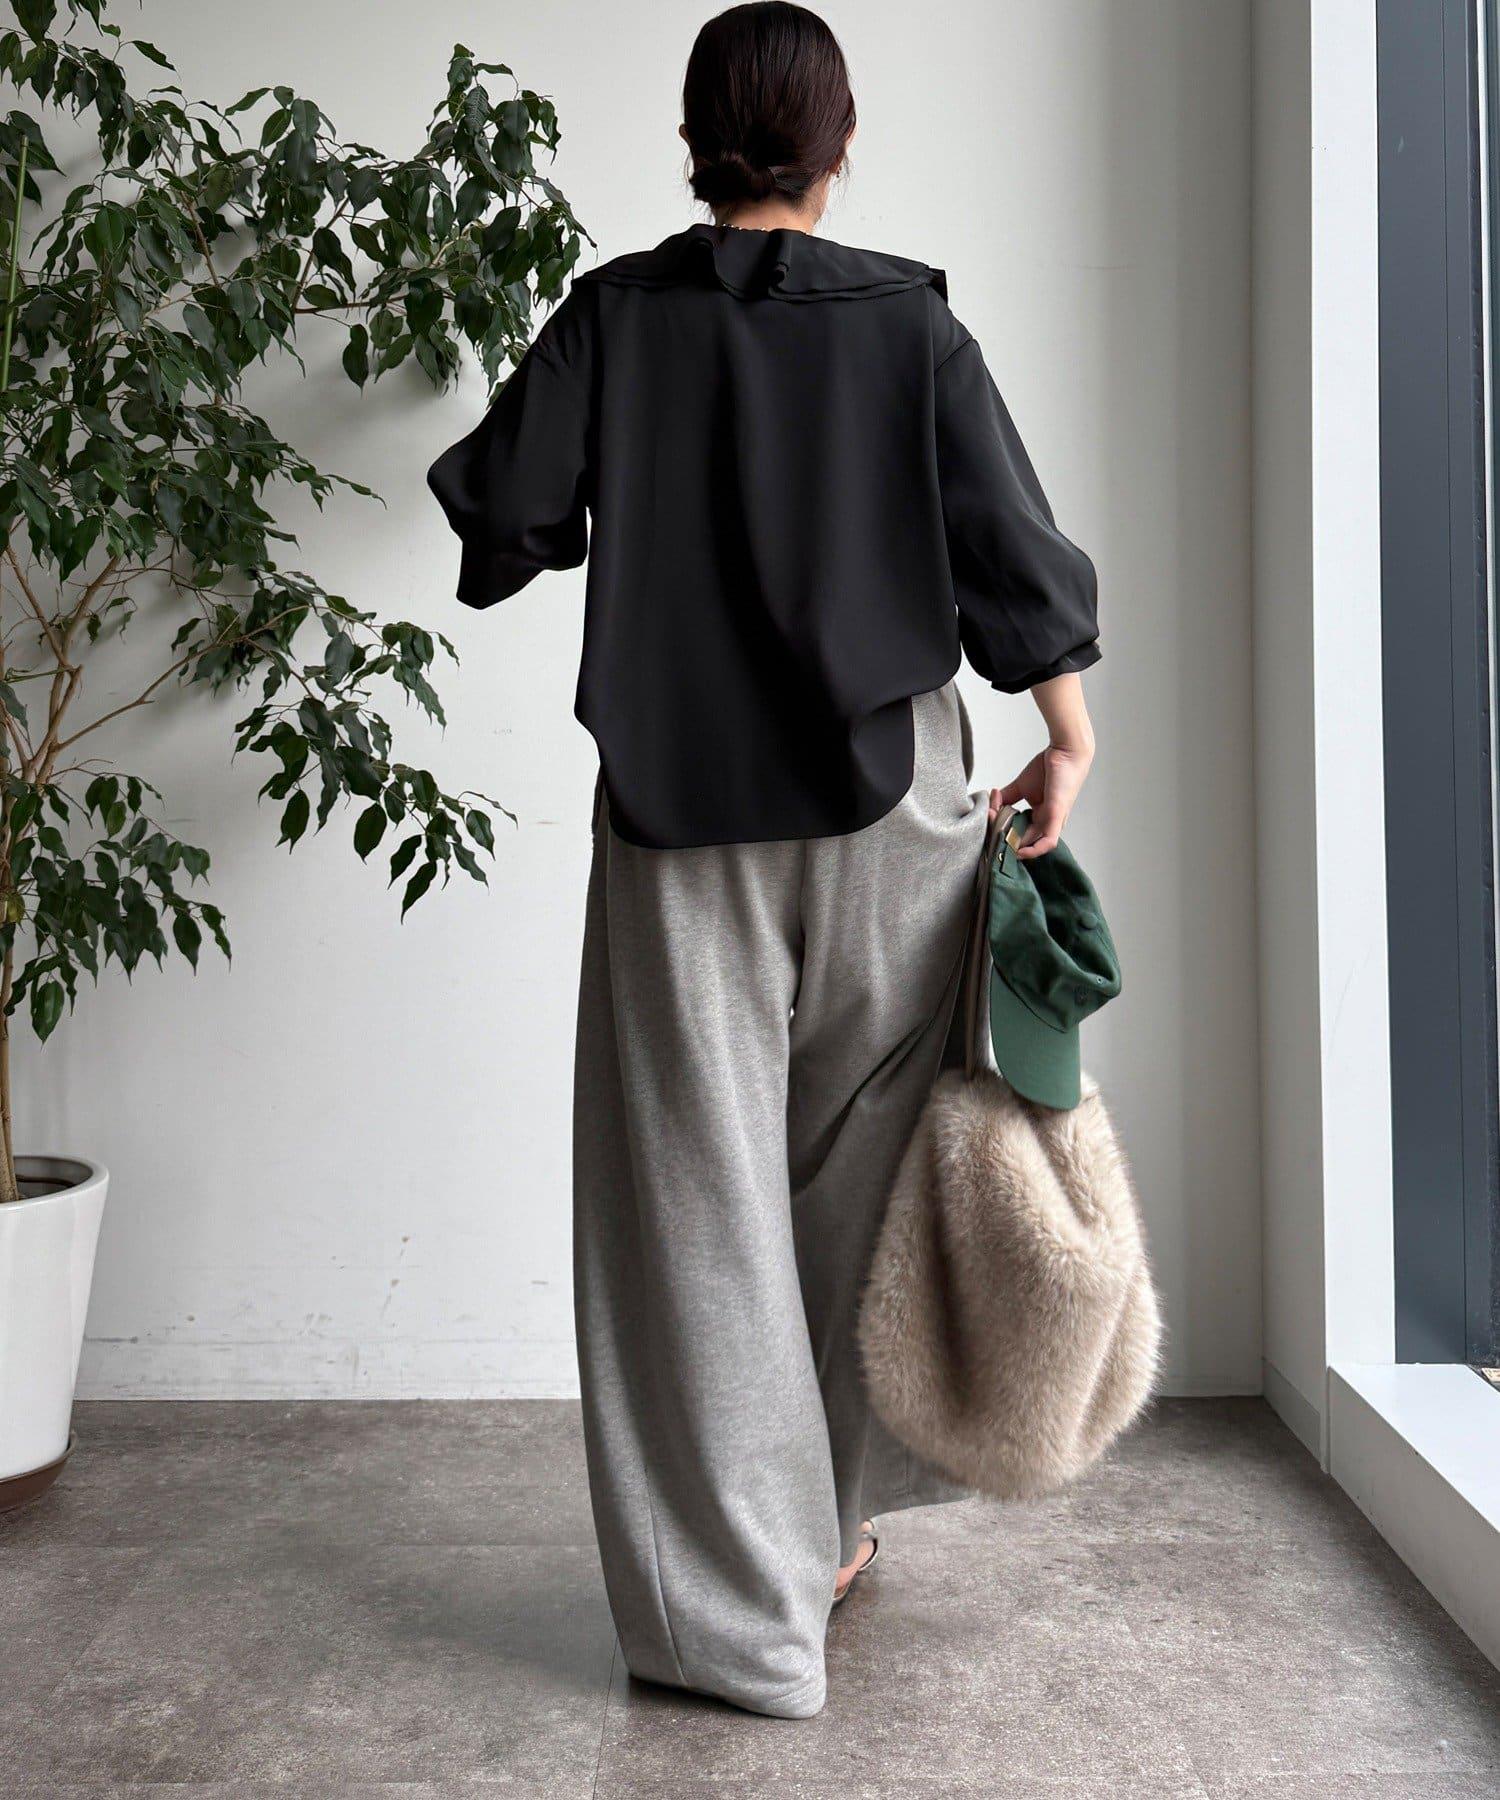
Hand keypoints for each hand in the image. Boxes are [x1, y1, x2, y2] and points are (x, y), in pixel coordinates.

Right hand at [994, 741, 1093, 859]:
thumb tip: (990, 804)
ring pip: (1034, 846)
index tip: (988, 830)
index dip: (1003, 835)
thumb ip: (1005, 797)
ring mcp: (1052, 822)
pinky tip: (1019, 852)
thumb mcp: (1020, 786)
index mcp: (1039, 817)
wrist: (1065, 752)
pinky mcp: (1056, 818)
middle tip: (988, 836)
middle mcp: (1046, 823)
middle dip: (1005, 842)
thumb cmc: (1048, 768)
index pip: (1020, 833)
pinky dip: (1034, 851)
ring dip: (1015, 848)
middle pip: (1024, 841)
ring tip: (998, 843)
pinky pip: (1048, 842)